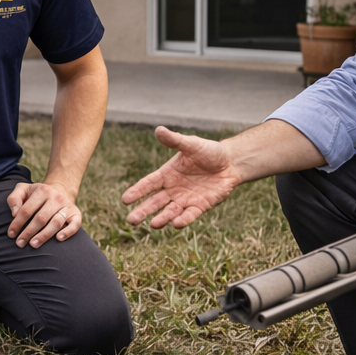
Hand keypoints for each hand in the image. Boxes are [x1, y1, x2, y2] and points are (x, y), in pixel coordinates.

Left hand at [7, 181, 80, 247]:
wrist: (59, 190)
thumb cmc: (36, 195)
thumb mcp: (23, 190)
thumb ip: (14, 199)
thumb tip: (14, 213)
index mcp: (42, 191)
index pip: (26, 210)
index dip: (17, 223)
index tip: (11, 234)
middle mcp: (56, 197)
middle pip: (40, 218)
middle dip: (28, 232)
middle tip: (20, 243)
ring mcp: (67, 206)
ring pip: (56, 222)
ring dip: (44, 235)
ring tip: (33, 244)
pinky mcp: (76, 214)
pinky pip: (75, 224)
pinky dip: (68, 232)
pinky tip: (59, 239)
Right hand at [121, 127, 240, 228]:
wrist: (230, 162)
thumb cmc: (209, 152)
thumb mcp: (191, 144)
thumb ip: (175, 140)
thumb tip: (159, 129)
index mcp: (167, 174)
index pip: (148, 184)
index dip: (137, 192)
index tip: (125, 200)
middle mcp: (173, 189)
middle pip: (155, 202)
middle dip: (143, 211)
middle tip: (131, 221)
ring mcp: (185, 199)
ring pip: (170, 212)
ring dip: (162, 218)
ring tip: (154, 224)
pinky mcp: (200, 206)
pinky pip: (189, 215)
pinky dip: (183, 220)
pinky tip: (176, 224)